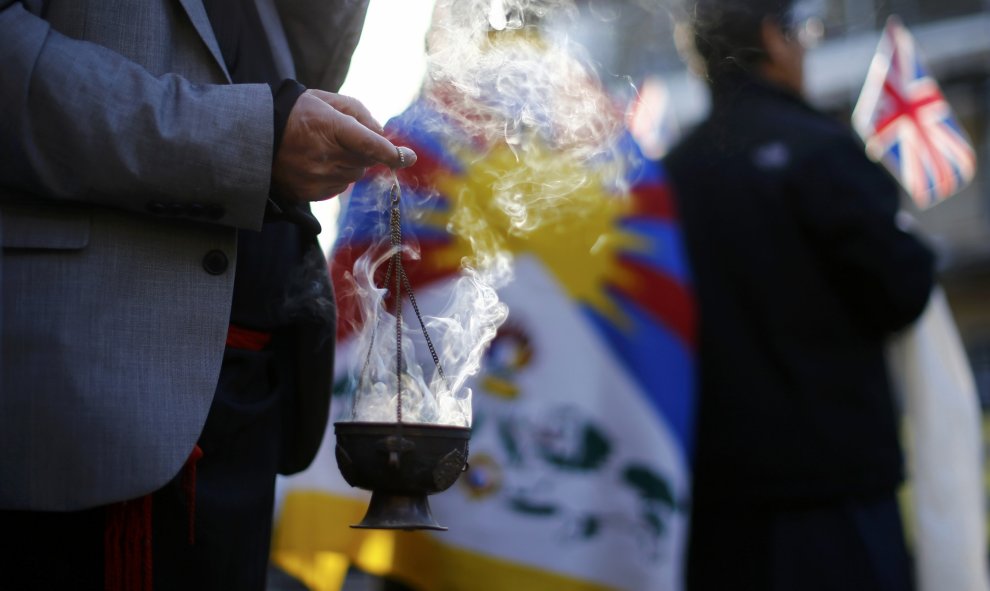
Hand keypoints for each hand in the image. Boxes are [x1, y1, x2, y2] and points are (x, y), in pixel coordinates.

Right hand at [272, 90, 416, 202]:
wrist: (256, 138)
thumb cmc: (294, 114)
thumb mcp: (324, 100)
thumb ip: (357, 112)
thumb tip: (381, 134)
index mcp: (329, 127)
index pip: (370, 144)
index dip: (392, 152)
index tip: (408, 157)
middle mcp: (325, 156)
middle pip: (366, 160)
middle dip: (365, 151)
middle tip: (343, 139)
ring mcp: (317, 177)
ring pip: (354, 175)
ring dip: (350, 163)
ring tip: (325, 150)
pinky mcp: (311, 193)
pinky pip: (339, 186)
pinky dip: (336, 176)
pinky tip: (318, 163)